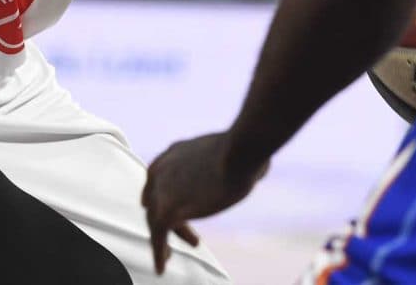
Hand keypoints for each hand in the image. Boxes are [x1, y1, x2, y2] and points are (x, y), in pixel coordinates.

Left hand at [142, 132, 266, 273]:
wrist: (238, 153)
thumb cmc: (243, 150)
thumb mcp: (231, 151)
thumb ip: (232, 162)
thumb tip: (260, 168)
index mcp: (173, 154)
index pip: (161, 181)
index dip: (168, 198)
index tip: (181, 212)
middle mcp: (161, 170)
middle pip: (156, 202)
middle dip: (167, 219)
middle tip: (186, 235)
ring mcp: (161, 190)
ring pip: (155, 222)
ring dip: (161, 240)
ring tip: (168, 256)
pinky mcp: (167, 211)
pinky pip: (158, 237)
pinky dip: (158, 252)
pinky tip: (162, 266)